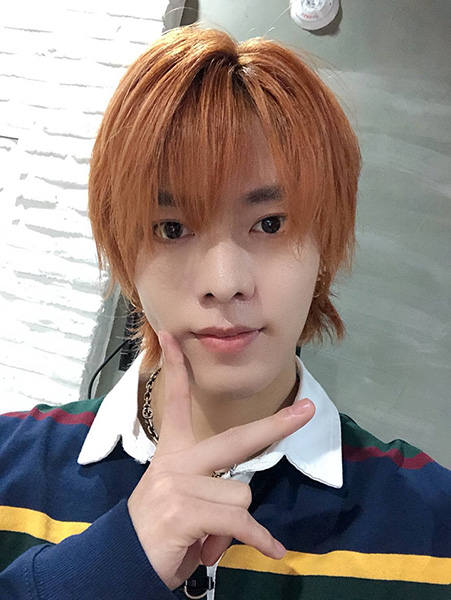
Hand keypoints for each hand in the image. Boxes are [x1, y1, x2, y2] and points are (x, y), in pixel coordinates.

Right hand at [128, 330, 314, 589]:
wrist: (122, 564)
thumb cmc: (159, 532)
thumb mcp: (184, 506)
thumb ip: (212, 497)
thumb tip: (240, 521)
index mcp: (173, 453)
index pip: (176, 403)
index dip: (175, 368)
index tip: (172, 338)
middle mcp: (176, 461)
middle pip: (236, 439)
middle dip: (275, 426)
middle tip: (305, 412)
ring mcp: (179, 483)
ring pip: (242, 494)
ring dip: (237, 523)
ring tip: (209, 538)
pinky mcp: (185, 510)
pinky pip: (239, 522)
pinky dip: (258, 540)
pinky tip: (273, 551)